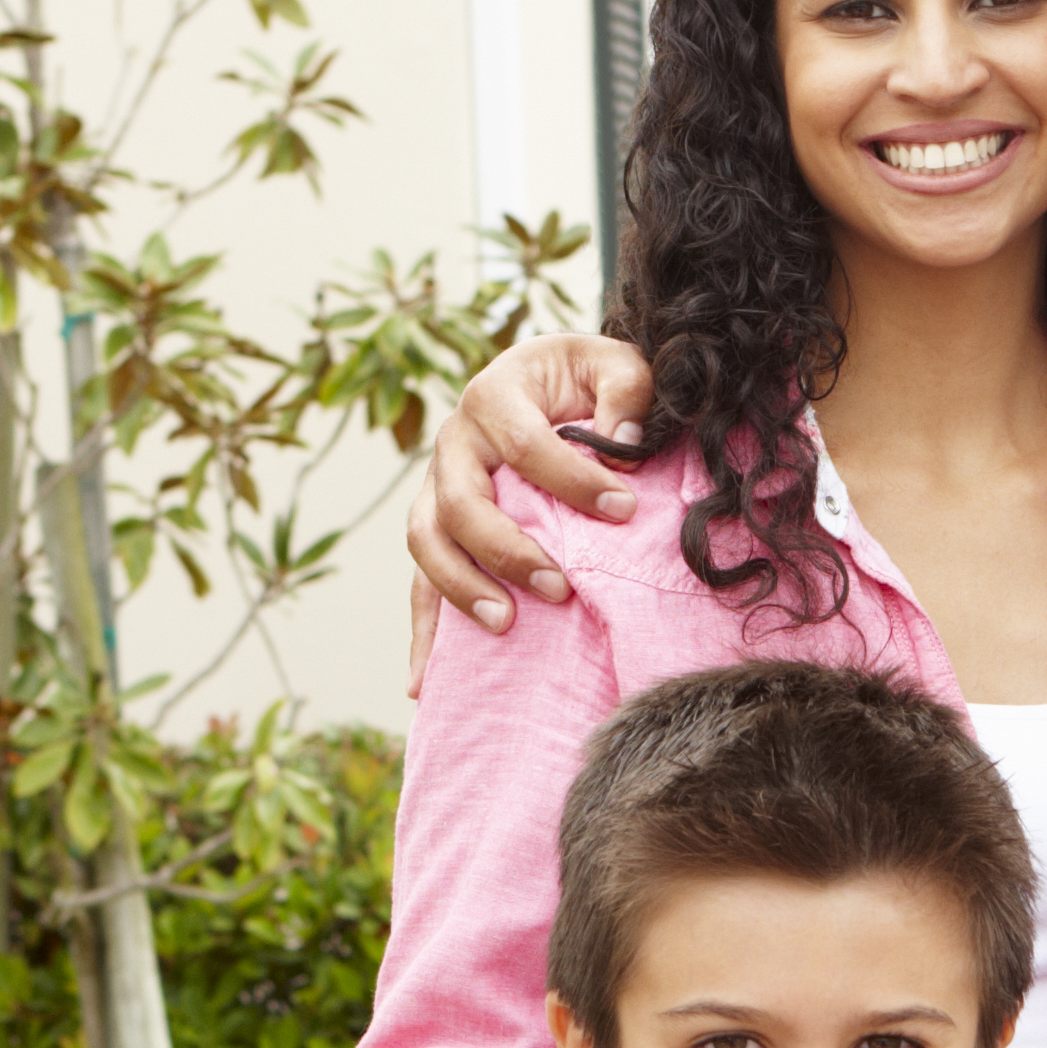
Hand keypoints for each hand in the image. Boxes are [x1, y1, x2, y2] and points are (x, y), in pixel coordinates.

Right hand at [402, 333, 662, 679]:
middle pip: (460, 502)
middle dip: (507, 550)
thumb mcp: (615, 363)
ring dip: (459, 589)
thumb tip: (622, 445)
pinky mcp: (439, 527)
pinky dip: (422, 632)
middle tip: (559, 588)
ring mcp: (438, 488)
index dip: (571, 478)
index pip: (523, 442)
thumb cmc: (586, 379)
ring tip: (503, 625)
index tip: (623, 509)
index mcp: (494, 394)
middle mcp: (455, 443)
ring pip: (427, 541)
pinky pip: (420, 581)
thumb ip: (626, 392)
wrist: (549, 383)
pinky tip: (423, 684)